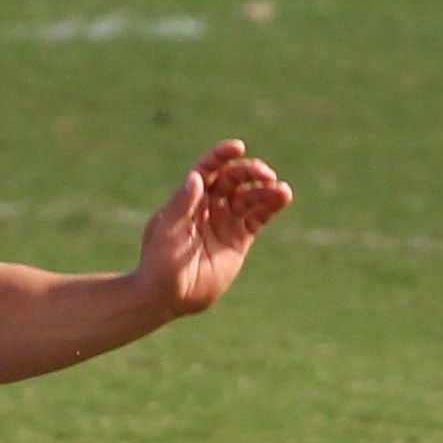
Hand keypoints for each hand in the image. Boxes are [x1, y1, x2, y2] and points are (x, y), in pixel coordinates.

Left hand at [137, 140, 292, 316]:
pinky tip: (283, 195)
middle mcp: (208, 206)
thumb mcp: (166, 230)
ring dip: (265, 189)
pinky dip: (272, 205)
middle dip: (248, 172)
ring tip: (279, 189)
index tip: (237, 147)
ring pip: (250, 197)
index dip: (221, 155)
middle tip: (263, 174)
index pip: (207, 169)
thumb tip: (197, 177)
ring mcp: (225, 221)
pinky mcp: (239, 238)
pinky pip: (259, 217)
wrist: (169, 295)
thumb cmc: (159, 261)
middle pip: (233, 179)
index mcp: (188, 198)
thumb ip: (181, 204)